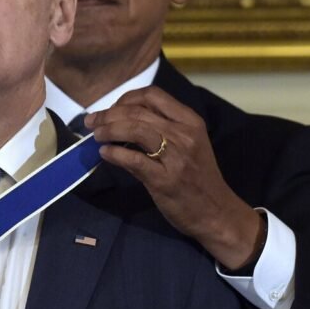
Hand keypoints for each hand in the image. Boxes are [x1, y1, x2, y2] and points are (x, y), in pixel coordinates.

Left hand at [86, 86, 263, 269]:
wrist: (217, 212)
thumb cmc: (198, 177)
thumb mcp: (187, 145)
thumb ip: (160, 129)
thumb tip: (119, 120)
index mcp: (190, 121)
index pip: (152, 95)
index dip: (125, 98)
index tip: (111, 109)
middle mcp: (184, 134)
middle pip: (138, 111)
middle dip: (109, 114)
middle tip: (92, 122)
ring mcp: (176, 157)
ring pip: (135, 130)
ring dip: (109, 130)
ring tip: (96, 136)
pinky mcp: (165, 180)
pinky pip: (133, 160)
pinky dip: (114, 154)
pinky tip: (105, 154)